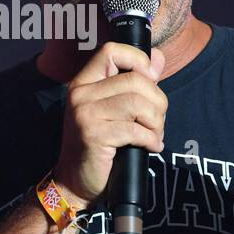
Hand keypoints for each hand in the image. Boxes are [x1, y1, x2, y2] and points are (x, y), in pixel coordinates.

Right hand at [52, 42, 167, 209]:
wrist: (75, 181)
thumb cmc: (99, 144)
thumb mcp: (115, 110)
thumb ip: (135, 83)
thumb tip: (157, 57)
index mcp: (84, 82)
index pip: (112, 51)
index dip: (138, 60)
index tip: (150, 81)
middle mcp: (81, 94)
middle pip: (135, 80)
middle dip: (158, 102)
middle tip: (157, 122)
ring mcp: (85, 114)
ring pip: (138, 103)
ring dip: (156, 122)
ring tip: (154, 135)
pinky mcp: (93, 135)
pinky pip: (135, 130)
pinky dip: (151, 139)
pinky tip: (151, 147)